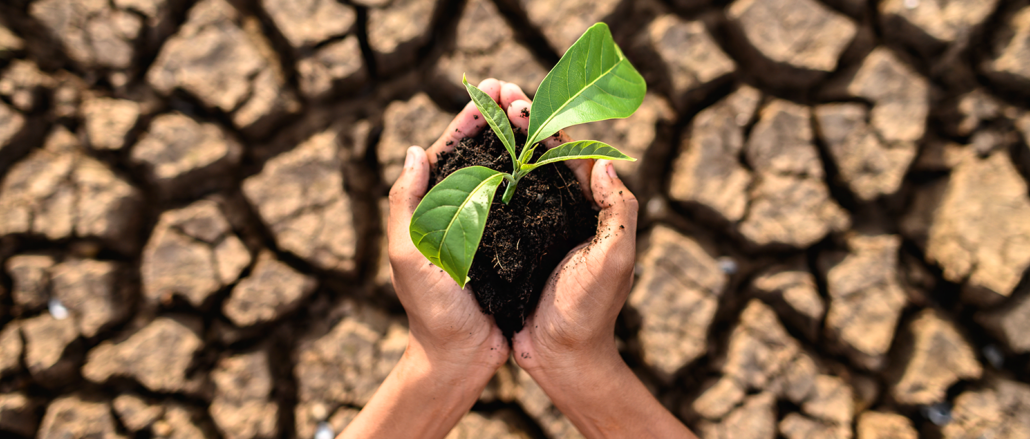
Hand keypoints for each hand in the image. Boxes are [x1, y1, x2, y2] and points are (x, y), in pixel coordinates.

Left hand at [344, 79, 509, 438]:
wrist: (460, 357)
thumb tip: (417, 151)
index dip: (469, 120)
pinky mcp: (511, 244)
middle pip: (479, 155)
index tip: (490, 91)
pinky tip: (553, 158)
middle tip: (517, 90)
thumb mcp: (409, 256)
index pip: (449, 152)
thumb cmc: (431, 311)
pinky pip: (524, 201)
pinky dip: (536, 176)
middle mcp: (459, 212)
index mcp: (431, 209)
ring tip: (537, 113)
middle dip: (497, 120)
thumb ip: (406, 205)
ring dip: (518, 141)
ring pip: (504, 172)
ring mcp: (486, 226)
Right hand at [503, 84, 695, 437]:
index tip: (518, 102)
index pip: (570, 155)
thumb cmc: (590, 312)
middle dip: (520, 124)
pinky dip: (486, 183)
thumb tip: (607, 162)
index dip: (545, 125)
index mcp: (591, 209)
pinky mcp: (515, 248)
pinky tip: (464, 168)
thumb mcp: (615, 261)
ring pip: (519, 176)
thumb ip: (620, 212)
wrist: (562, 358)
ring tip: (478, 120)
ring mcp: (538, 229)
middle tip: (494, 96)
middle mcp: (565, 213)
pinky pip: (500, 207)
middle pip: (542, 157)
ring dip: (501, 146)